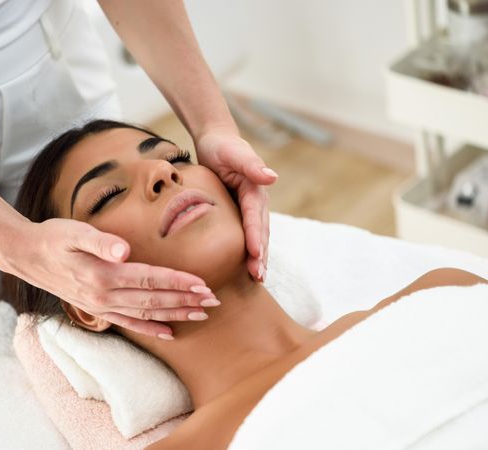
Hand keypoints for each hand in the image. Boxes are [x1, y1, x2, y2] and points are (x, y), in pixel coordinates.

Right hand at [2, 218, 217, 339]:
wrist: (26, 256)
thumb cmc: (53, 238)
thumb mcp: (72, 231)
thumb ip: (99, 240)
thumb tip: (124, 250)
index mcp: (103, 275)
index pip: (149, 278)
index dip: (178, 282)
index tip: (203, 284)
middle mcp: (104, 296)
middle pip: (153, 299)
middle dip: (186, 301)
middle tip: (214, 301)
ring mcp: (100, 306)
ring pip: (146, 314)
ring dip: (175, 315)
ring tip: (201, 315)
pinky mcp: (97, 309)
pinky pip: (129, 323)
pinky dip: (151, 329)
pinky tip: (169, 333)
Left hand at [195, 131, 277, 280]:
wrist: (216, 141)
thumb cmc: (222, 146)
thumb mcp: (233, 152)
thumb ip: (251, 164)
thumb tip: (272, 177)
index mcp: (255, 189)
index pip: (255, 217)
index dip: (256, 236)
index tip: (255, 254)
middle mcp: (256, 202)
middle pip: (261, 231)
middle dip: (261, 254)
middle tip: (259, 276)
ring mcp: (250, 208)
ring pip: (257, 236)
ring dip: (259, 257)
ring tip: (258, 278)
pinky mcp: (240, 213)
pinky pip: (246, 235)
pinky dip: (249, 252)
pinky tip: (247, 268)